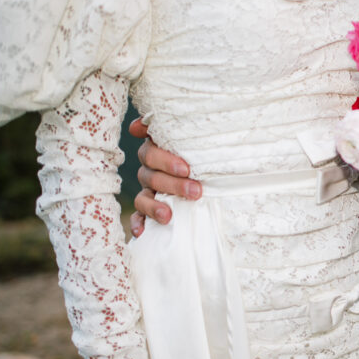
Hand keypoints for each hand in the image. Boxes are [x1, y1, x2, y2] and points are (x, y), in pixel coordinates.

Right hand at [128, 118, 199, 236]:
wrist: (220, 177)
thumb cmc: (209, 154)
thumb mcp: (201, 140)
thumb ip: (181, 127)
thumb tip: (141, 125)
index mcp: (159, 152)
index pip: (151, 152)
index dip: (165, 161)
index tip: (186, 169)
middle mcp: (151, 171)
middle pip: (150, 175)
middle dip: (172, 185)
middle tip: (195, 192)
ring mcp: (148, 191)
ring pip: (143, 197)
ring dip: (154, 206)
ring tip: (168, 216)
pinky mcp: (149, 210)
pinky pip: (138, 217)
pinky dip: (139, 223)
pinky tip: (142, 232)